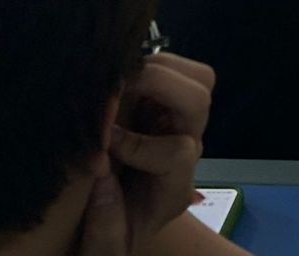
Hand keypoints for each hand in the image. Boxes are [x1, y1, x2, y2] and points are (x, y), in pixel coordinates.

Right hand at [114, 54, 214, 242]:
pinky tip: (115, 78)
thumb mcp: (103, 249)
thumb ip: (104, 229)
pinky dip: (145, 62)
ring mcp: (179, 122)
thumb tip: (102, 174)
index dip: (138, 146)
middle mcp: (186, 149)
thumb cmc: (107, 233)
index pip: (179, 152)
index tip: (99, 153)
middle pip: (199, 100)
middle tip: (113, 90)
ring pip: (196, 77)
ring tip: (115, 80)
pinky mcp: (163, 101)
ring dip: (154, 68)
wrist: (114, 222)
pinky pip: (173, 67)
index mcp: (175, 187)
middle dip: (158, 85)